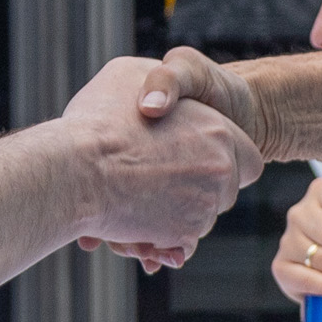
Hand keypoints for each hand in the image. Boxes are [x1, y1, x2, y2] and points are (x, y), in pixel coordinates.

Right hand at [61, 55, 263, 261]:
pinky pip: (180, 246)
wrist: (75, 169)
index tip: (195, 161)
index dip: (222, 160)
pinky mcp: (183, 235)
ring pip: (200, 220)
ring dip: (175, 218)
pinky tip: (134, 231)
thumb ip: (157, 85)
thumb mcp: (129, 75)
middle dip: (197, 192)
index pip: (245, 157)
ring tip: (137, 206)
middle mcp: (220, 168)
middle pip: (224, 192)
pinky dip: (161, 243)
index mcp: (217, 130)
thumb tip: (156, 94)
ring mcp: (204, 205)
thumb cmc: (97, 120)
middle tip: (159, 185)